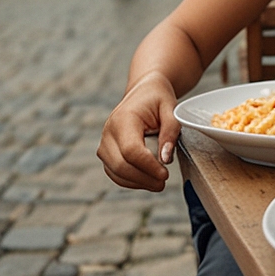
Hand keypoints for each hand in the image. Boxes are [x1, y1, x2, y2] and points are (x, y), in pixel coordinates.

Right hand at [96, 73, 180, 190]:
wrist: (143, 92)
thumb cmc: (157, 99)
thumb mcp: (170, 109)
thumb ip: (170, 132)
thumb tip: (165, 159)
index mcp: (123, 119)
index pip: (131, 150)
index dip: (148, 166)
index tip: (165, 174)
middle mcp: (108, 131)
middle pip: (120, 165)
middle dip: (143, 178)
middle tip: (164, 183)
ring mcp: (104, 143)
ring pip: (115, 172)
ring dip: (137, 182)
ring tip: (158, 183)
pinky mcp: (106, 152)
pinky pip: (114, 172)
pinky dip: (130, 181)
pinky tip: (147, 180)